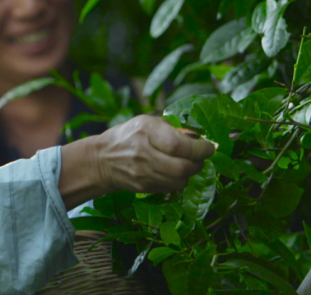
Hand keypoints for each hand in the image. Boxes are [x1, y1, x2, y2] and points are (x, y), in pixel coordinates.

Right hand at [94, 115, 214, 193]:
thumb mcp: (146, 122)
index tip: (209, 147)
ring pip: (179, 180)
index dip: (199, 148)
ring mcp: (143, 173)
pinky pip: (171, 187)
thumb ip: (171, 129)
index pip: (178, 145)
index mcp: (145, 131)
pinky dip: (179, 181)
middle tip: (201, 157)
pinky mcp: (144, 187)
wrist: (102, 159)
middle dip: (198, 163)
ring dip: (190, 173)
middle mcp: (143, 153)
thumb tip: (197, 138)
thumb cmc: (127, 136)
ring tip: (188, 164)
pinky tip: (175, 173)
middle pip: (182, 167)